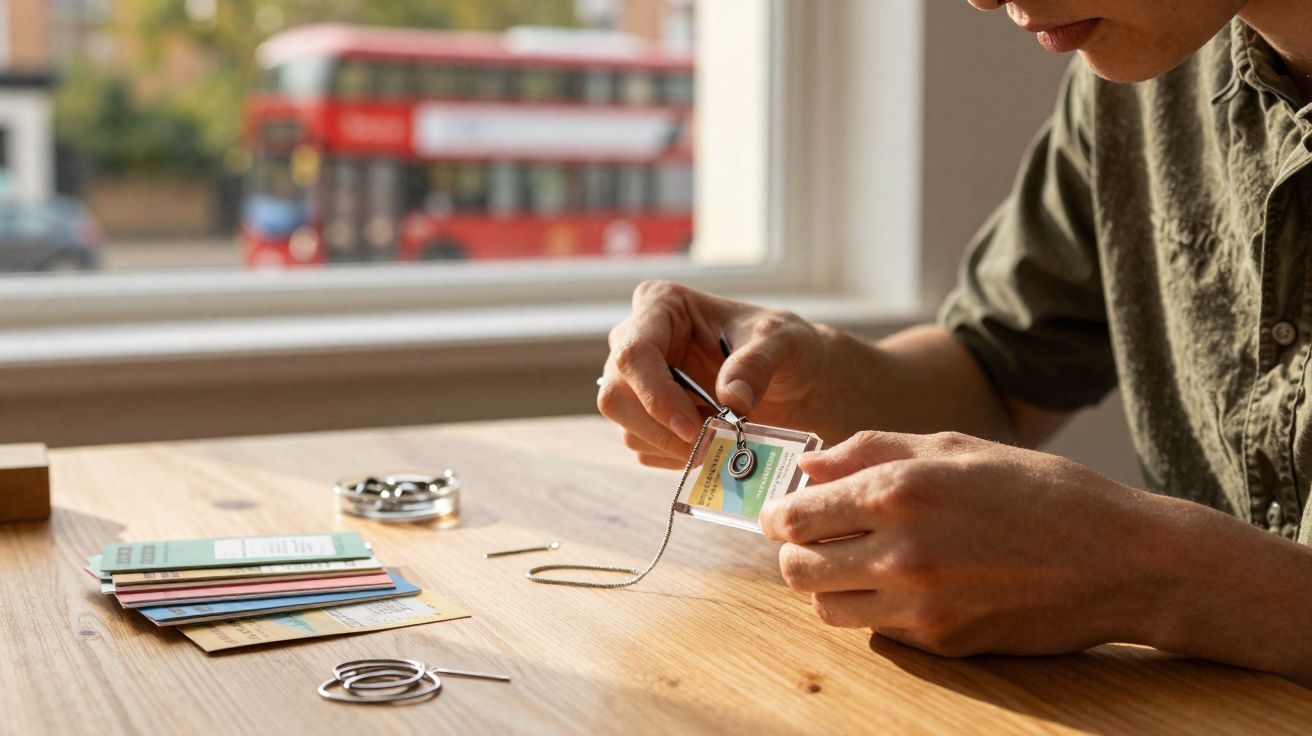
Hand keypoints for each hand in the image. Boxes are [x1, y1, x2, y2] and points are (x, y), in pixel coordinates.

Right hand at [598, 280, 838, 467]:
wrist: (794, 380)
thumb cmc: (784, 347)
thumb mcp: (783, 344)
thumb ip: (757, 364)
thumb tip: (731, 399)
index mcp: (660, 305)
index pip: (633, 353)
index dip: (656, 396)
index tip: (693, 427)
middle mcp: (637, 339)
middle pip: (616, 396)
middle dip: (662, 429)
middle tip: (712, 443)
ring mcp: (637, 381)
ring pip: (627, 428)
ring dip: (675, 446)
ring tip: (723, 437)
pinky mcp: (645, 417)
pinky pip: (644, 448)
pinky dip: (678, 456)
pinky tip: (713, 443)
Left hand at [759, 430, 1165, 656]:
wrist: (1120, 560)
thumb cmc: (1040, 490)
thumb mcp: (956, 446)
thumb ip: (871, 450)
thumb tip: (808, 466)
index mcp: (899, 491)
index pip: (795, 516)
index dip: (778, 514)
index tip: (783, 512)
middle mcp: (900, 552)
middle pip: (795, 569)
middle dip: (794, 551)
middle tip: (813, 538)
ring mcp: (920, 606)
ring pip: (825, 609)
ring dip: (828, 585)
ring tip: (857, 562)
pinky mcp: (941, 644)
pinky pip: (877, 630)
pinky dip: (875, 609)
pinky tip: (907, 584)